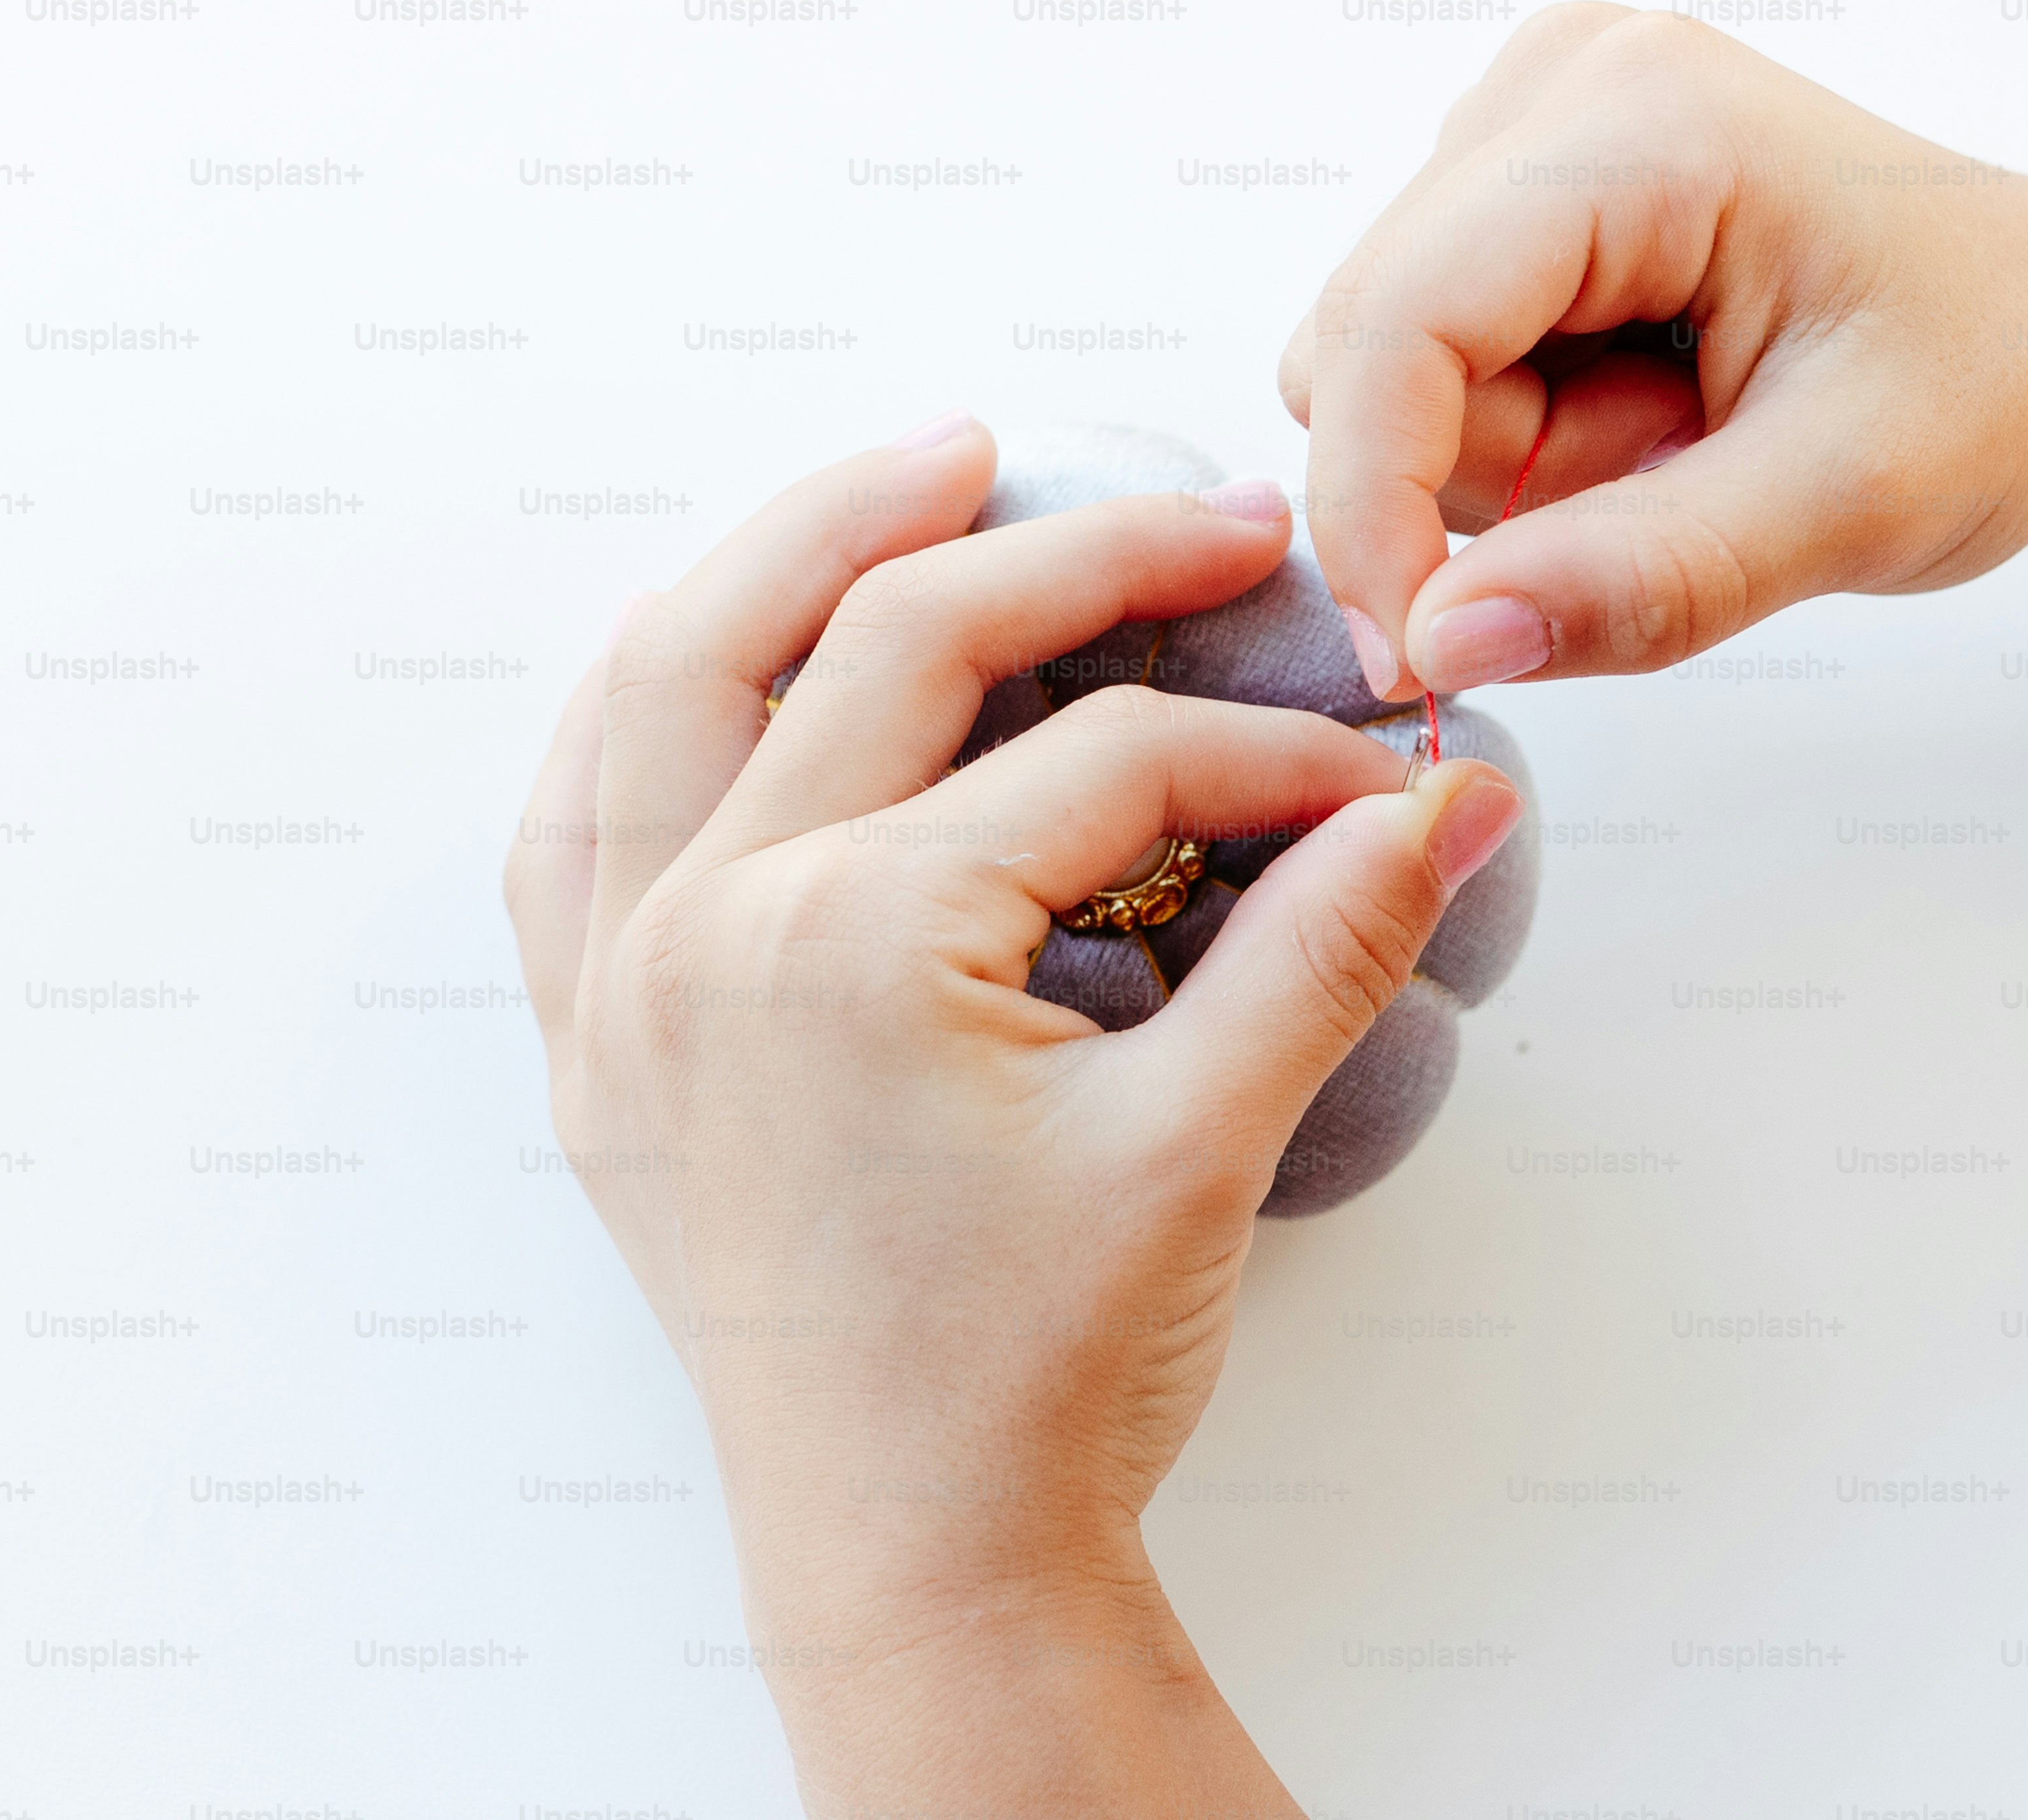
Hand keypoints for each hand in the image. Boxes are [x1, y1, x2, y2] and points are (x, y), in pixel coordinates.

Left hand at [500, 415, 1521, 1812]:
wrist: (919, 1560)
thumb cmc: (1042, 1379)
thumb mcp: (1207, 1143)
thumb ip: (1328, 942)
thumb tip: (1452, 800)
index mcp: (850, 943)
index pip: (1106, 765)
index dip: (1271, 752)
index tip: (1375, 776)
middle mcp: (705, 929)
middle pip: (894, 643)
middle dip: (1078, 556)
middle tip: (1207, 518)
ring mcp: (626, 982)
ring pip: (682, 673)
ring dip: (809, 545)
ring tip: (938, 468)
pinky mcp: (601, 1043)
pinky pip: (575, 819)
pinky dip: (647, 705)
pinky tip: (718, 651)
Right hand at [1281, 1, 2027, 697]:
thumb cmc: (2006, 387)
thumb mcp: (1851, 504)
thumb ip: (1643, 578)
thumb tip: (1438, 643)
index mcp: (1639, 115)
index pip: (1391, 325)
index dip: (1369, 508)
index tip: (1416, 661)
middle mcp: (1560, 79)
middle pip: (1368, 350)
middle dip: (1497, 477)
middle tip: (1684, 482)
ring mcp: (1536, 121)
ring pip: (1385, 367)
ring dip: (1521, 463)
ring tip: (1690, 438)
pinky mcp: (1529, 181)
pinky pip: (1430, 359)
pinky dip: (1531, 433)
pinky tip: (1657, 409)